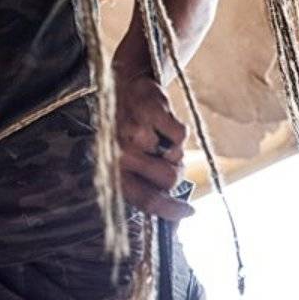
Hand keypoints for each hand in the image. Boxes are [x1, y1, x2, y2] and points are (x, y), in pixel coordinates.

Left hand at [114, 71, 192, 221]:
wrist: (123, 83)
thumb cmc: (125, 128)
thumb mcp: (125, 159)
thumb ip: (145, 187)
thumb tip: (180, 215)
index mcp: (110, 168)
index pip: (145, 199)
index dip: (170, 211)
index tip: (188, 212)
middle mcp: (119, 150)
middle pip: (167, 181)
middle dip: (173, 173)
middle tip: (164, 158)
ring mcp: (134, 129)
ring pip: (176, 158)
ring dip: (174, 151)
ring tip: (158, 137)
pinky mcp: (151, 110)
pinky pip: (181, 135)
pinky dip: (177, 130)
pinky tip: (160, 121)